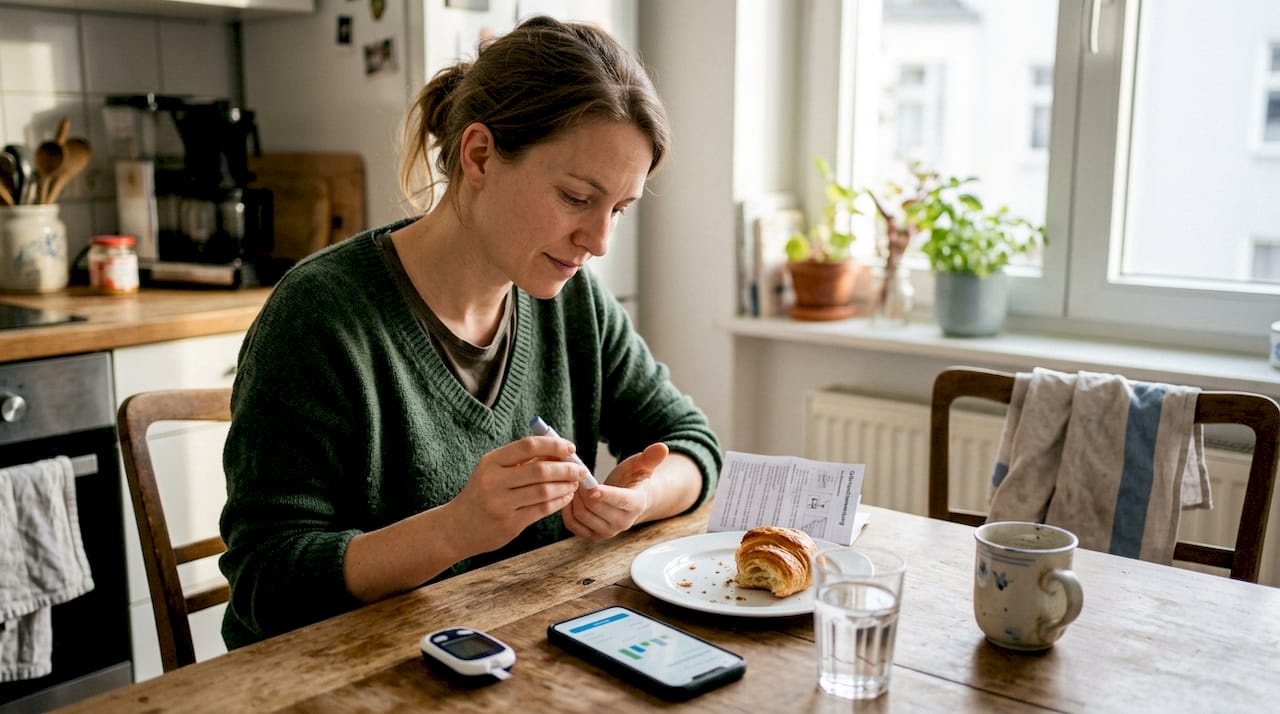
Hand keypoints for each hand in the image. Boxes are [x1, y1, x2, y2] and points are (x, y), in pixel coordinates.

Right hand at [449, 436, 587, 553]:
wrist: (457, 528)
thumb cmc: (482, 494)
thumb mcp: (493, 471)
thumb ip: (521, 462)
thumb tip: (558, 451)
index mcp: (491, 462)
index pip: (528, 446)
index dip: (553, 445)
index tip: (570, 448)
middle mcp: (494, 481)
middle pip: (540, 470)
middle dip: (566, 468)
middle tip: (580, 469)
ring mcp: (501, 504)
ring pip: (544, 491)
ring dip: (566, 486)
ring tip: (575, 483)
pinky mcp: (509, 524)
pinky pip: (542, 509)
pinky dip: (559, 501)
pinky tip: (566, 497)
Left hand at [561, 442, 668, 541]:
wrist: (628, 502)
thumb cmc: (633, 480)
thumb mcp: (641, 466)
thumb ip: (650, 457)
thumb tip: (662, 447)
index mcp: (636, 504)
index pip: (619, 500)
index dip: (604, 494)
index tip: (591, 486)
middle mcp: (623, 523)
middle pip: (594, 507)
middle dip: (583, 489)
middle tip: (577, 476)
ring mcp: (607, 533)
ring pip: (581, 515)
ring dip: (574, 497)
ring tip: (575, 484)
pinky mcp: (592, 537)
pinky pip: (572, 524)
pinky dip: (567, 509)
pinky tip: (572, 497)